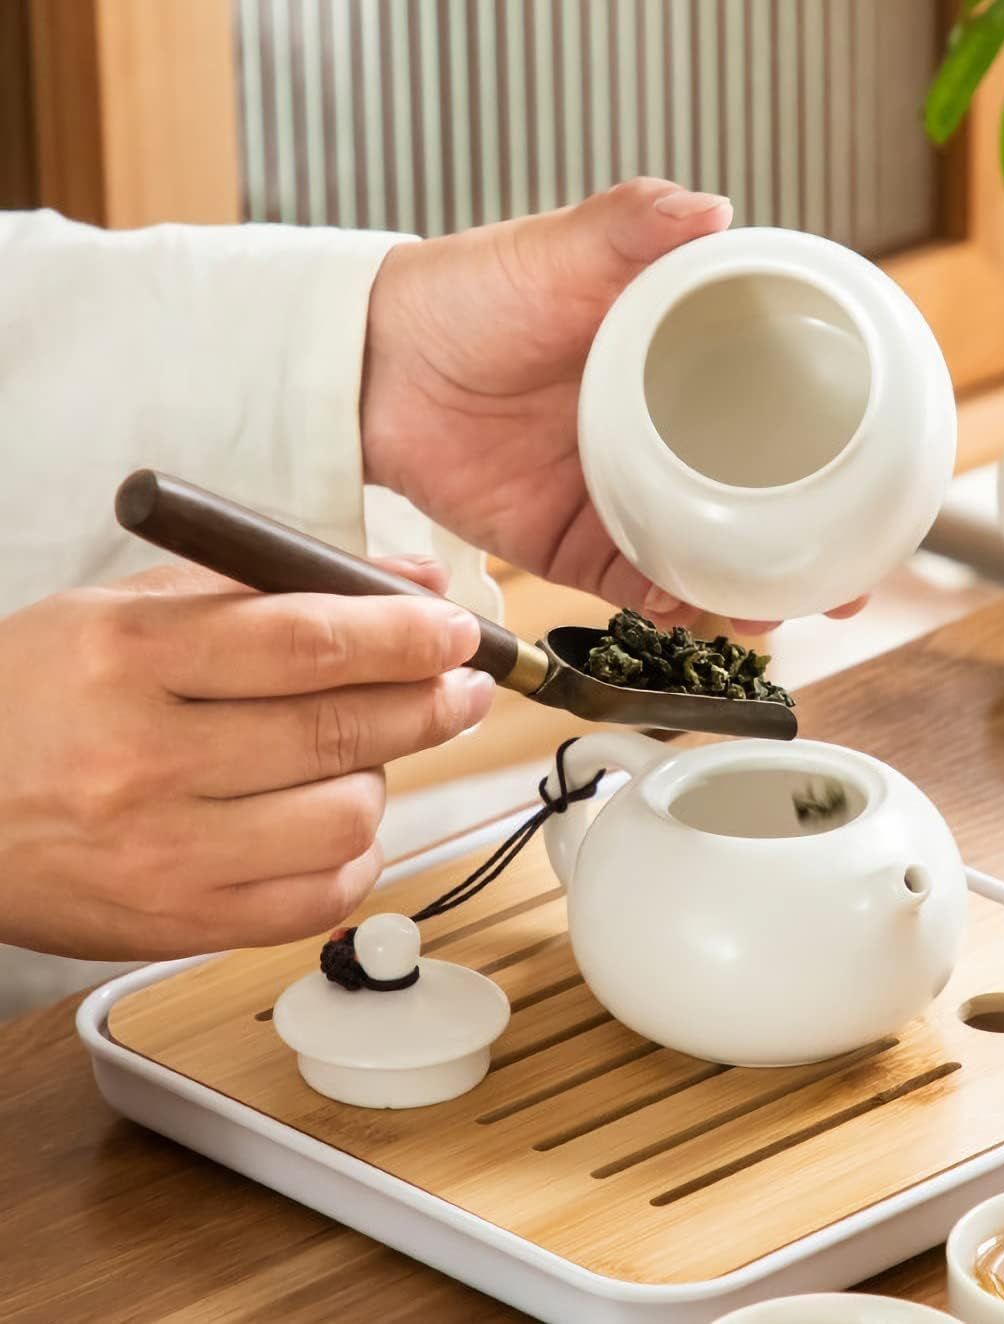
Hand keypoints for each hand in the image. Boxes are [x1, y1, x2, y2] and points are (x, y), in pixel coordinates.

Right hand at [0, 559, 491, 959]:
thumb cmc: (36, 698)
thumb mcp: (129, 610)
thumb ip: (271, 585)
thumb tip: (407, 580)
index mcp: (127, 657)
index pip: (305, 640)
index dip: (403, 634)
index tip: (455, 630)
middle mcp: (144, 759)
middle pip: (340, 730)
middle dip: (431, 702)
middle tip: (461, 685)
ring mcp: (161, 852)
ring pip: (346, 819)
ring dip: (384, 779)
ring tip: (364, 754)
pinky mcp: (177, 923)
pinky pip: (319, 900)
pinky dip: (354, 857)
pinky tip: (338, 822)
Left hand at [361, 179, 866, 630]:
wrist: (369, 366)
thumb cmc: (467, 294)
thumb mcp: (557, 249)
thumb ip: (630, 225)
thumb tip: (713, 207)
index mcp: (677, 363)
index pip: (780, 405)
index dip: (839, 446)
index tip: (886, 482)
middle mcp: (662, 434)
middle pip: (760, 498)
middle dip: (814, 545)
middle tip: (852, 582)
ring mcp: (623, 493)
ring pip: (710, 553)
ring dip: (751, 588)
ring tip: (780, 609)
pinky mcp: (574, 542)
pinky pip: (636, 586)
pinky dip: (669, 606)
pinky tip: (695, 614)